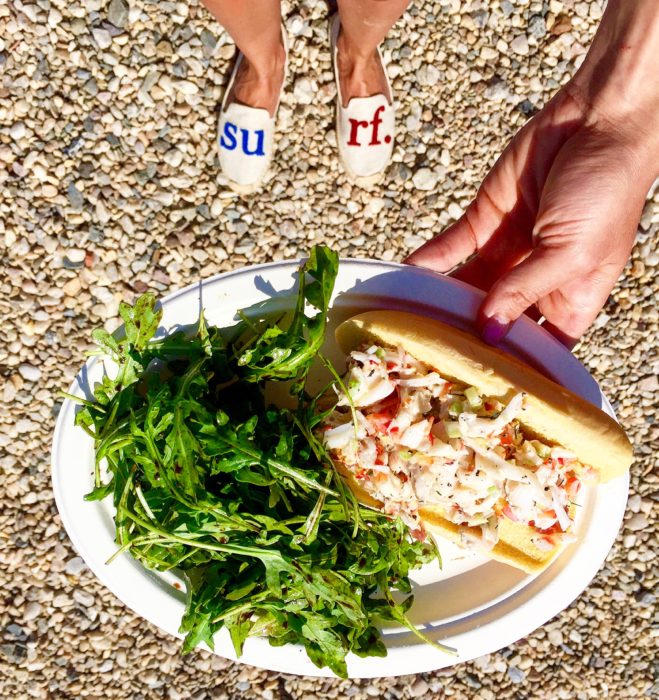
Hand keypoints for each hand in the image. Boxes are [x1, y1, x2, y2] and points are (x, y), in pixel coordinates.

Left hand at [406, 0, 658, 347]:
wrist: (597, 118)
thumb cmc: (608, 188)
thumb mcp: (571, 250)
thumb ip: (526, 290)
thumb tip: (488, 330)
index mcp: (569, 299)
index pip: (536, 347)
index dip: (510, 365)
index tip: (477, 386)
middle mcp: (534, 283)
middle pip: (492, 321)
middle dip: (463, 338)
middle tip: (428, 358)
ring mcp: (505, 252)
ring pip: (464, 287)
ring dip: (438, 302)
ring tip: (408, 323)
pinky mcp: (483, 220)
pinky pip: (450, 247)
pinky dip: (429, 261)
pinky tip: (407, 276)